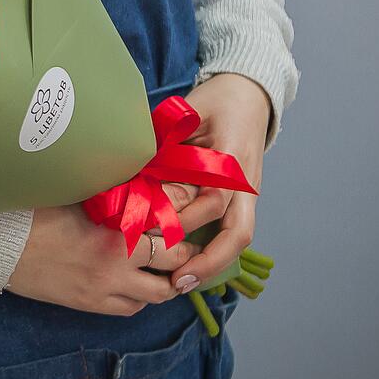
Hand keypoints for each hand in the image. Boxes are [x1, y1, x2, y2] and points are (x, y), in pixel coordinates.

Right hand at [7, 203, 198, 315]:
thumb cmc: (32, 212)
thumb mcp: (75, 192)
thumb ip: (111, 189)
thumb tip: (138, 174)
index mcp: (116, 232)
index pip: (173, 227)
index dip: (194, 216)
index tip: (205, 205)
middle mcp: (117, 264)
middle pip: (175, 264)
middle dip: (188, 253)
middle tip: (192, 240)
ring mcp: (104, 289)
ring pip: (158, 294)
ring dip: (168, 280)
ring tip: (170, 267)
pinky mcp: (89, 304)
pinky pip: (130, 309)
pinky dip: (141, 297)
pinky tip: (138, 282)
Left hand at [164, 73, 271, 293]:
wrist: (247, 94)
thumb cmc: (213, 102)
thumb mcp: (187, 115)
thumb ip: (164, 142)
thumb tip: (130, 170)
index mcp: (231, 159)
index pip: (212, 200)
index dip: (184, 219)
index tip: (155, 233)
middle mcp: (244, 182)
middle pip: (236, 232)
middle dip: (207, 260)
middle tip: (176, 280)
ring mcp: (247, 192)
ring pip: (238, 237)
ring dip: (213, 263)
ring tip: (182, 283)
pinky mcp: (243, 198)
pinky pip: (233, 229)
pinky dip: (215, 251)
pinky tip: (191, 266)